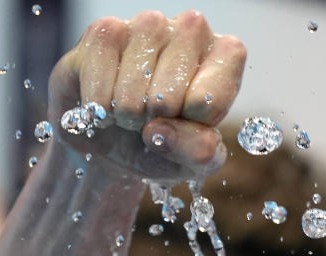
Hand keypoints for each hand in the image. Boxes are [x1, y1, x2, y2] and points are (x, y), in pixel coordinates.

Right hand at [48, 10, 245, 181]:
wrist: (115, 143)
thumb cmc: (165, 143)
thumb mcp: (194, 160)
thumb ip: (198, 152)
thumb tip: (161, 132)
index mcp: (226, 56)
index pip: (211, 98)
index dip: (192, 124)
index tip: (188, 121)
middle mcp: (191, 30)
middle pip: (169, 93)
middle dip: (156, 121)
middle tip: (154, 117)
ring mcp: (148, 25)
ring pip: (133, 88)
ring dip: (127, 114)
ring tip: (131, 110)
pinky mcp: (106, 31)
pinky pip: (99, 81)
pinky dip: (99, 106)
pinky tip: (105, 100)